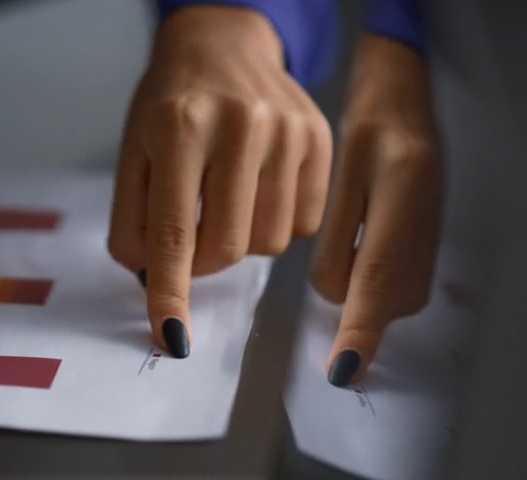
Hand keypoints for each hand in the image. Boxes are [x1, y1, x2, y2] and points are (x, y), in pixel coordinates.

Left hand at [108, 6, 331, 356]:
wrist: (221, 43)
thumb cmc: (168, 102)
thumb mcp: (132, 152)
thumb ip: (131, 220)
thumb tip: (150, 281)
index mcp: (179, 127)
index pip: (173, 232)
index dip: (170, 292)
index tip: (171, 337)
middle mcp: (240, 126)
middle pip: (228, 246)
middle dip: (203, 262)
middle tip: (192, 238)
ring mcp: (288, 131)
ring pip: (270, 241)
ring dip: (242, 240)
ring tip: (228, 200)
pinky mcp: (320, 138)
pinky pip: (306, 223)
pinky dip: (278, 222)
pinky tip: (259, 188)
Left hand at [310, 34, 443, 385]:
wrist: (403, 101)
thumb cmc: (362, 130)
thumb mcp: (341, 175)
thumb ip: (336, 237)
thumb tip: (335, 294)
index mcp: (399, 195)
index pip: (377, 275)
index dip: (360, 328)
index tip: (343, 370)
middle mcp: (425, 222)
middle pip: (390, 298)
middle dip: (354, 300)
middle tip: (336, 247)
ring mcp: (435, 234)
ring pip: (397, 296)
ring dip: (365, 292)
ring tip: (350, 239)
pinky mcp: (432, 240)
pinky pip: (404, 283)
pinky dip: (378, 285)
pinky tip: (363, 250)